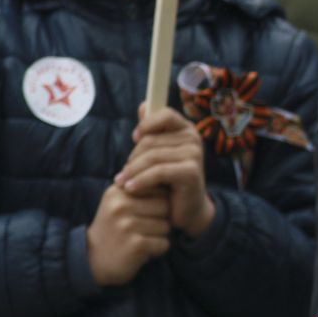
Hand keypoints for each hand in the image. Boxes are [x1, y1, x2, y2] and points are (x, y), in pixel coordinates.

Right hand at [87, 183, 172, 285]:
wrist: (93, 259)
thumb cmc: (115, 228)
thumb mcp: (120, 203)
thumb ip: (140, 189)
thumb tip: (170, 179)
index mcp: (118, 191)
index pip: (159, 189)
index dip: (160, 203)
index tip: (146, 213)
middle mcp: (121, 205)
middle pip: (166, 207)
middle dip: (163, 219)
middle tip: (144, 229)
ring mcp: (127, 225)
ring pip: (167, 226)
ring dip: (160, 236)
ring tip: (140, 238)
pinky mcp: (136, 244)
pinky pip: (164, 243)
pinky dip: (158, 249)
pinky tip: (142, 250)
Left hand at [117, 105, 215, 236]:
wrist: (186, 210)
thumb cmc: (169, 181)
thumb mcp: (159, 154)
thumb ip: (152, 132)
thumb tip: (143, 106)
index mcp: (186, 130)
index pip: (165, 114)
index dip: (147, 124)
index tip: (135, 138)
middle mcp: (194, 139)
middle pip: (151, 140)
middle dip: (133, 158)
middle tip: (123, 174)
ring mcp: (195, 155)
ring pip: (152, 156)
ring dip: (132, 171)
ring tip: (122, 183)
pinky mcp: (191, 172)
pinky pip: (158, 171)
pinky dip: (141, 181)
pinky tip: (131, 189)